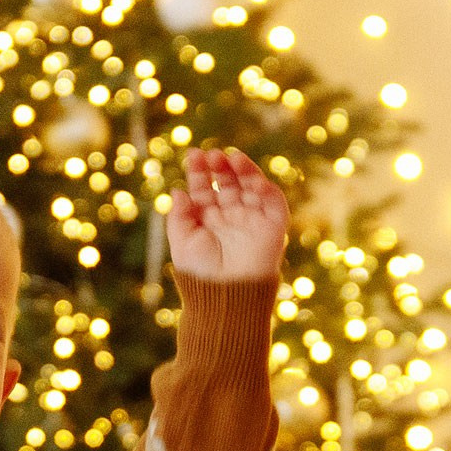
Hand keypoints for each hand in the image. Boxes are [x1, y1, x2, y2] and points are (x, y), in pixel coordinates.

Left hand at [166, 147, 287, 281]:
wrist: (226, 296)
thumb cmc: (200, 274)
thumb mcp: (181, 242)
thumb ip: (179, 215)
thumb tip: (177, 190)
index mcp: (208, 221)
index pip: (205, 190)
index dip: (199, 172)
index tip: (193, 156)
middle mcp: (230, 218)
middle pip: (228, 184)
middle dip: (221, 167)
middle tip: (212, 155)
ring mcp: (252, 221)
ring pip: (251, 187)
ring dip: (243, 171)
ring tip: (231, 158)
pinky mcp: (273, 227)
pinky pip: (273, 202)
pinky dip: (265, 188)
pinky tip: (251, 178)